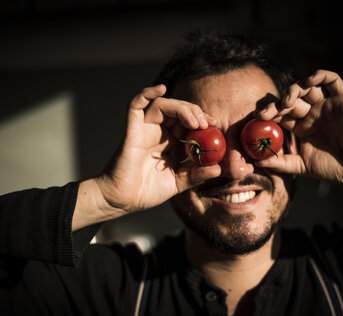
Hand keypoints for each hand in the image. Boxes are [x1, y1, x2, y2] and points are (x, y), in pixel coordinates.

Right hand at [96, 85, 220, 215]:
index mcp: (170, 142)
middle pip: (178, 110)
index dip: (202, 119)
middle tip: (207, 123)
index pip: (189, 122)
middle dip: (195, 112)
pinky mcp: (132, 129)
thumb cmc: (147, 192)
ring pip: (163, 105)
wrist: (123, 201)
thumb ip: (197, 175)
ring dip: (181, 108)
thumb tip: (219, 170)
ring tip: (194, 122)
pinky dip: (147, 93)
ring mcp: (144, 129)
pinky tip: (161, 88)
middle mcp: (158, 132)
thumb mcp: (179, 183)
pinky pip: (136, 105)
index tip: (215, 124)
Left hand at [255, 70, 342, 186]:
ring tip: (286, 102)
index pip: (281, 114)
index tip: (256, 118)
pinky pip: (333, 80)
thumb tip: (257, 161)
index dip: (268, 113)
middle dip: (276, 104)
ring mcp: (328, 105)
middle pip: (291, 100)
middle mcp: (314, 113)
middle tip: (265, 113)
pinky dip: (321, 75)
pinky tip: (310, 80)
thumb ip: (280, 163)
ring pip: (308, 87)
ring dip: (294, 89)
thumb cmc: (334, 169)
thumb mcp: (301, 166)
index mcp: (302, 126)